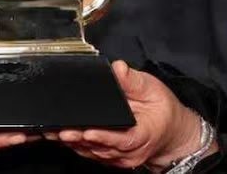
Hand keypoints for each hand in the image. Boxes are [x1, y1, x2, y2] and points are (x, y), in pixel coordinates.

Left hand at [43, 60, 214, 170]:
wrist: (171, 132)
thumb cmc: (162, 110)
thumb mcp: (152, 89)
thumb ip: (133, 81)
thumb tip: (118, 68)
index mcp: (143, 135)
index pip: (122, 140)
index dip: (104, 137)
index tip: (87, 132)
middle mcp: (130, 152)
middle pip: (101, 148)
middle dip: (79, 139)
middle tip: (60, 131)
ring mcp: (120, 158)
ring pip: (93, 152)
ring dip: (74, 143)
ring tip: (55, 132)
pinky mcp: (111, 157)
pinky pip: (91, 153)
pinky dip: (77, 145)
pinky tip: (63, 137)